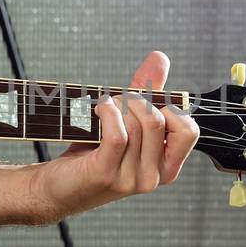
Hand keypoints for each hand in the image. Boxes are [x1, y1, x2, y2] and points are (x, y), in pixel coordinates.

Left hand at [26, 50, 200, 223]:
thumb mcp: (126, 124)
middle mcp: (153, 177)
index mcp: (165, 167)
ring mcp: (131, 179)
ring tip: (104, 107)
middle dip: (136, 101)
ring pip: (139, 125)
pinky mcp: (106, 173)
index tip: (145, 104)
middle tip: (117, 102)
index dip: (169, 109)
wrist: (56, 188)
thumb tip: (160, 58)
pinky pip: (119, 134)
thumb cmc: (92, 154)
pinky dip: (108, 112)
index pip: (189, 131)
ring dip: (118, 105)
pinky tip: (98, 109)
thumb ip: (146, 93)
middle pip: (158, 120)